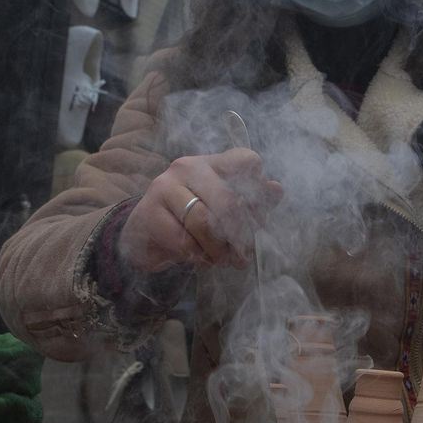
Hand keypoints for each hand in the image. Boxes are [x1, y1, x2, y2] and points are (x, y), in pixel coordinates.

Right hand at [118, 149, 283, 272]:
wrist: (145, 232)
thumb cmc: (190, 217)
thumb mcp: (223, 207)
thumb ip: (251, 200)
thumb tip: (276, 190)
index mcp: (212, 163)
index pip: (246, 161)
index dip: (259, 192)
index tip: (258, 220)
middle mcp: (188, 167)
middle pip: (227, 200)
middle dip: (239, 234)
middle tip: (243, 255)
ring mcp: (165, 187)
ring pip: (203, 222)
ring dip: (218, 249)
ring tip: (224, 261)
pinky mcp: (149, 212)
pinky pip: (182, 240)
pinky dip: (197, 255)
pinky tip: (201, 259)